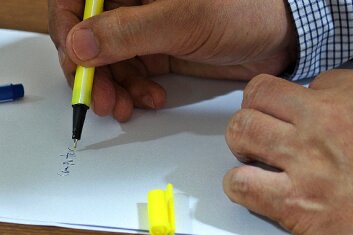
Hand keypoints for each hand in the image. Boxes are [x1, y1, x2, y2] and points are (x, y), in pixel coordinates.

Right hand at [48, 0, 296, 120]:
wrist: (286, 33)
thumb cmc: (248, 7)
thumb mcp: (183, 19)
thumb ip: (127, 32)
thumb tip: (79, 45)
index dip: (66, 28)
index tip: (74, 59)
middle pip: (83, 32)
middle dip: (87, 69)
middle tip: (95, 97)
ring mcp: (140, 23)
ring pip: (101, 57)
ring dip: (108, 87)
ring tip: (123, 107)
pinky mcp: (153, 47)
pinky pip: (125, 72)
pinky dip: (130, 90)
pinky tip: (148, 98)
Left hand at [223, 69, 352, 234]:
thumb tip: (343, 115)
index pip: (306, 84)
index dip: (297, 107)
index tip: (300, 123)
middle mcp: (328, 117)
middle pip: (260, 95)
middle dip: (255, 114)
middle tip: (262, 134)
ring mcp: (306, 158)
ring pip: (241, 130)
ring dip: (241, 145)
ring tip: (252, 159)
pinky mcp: (294, 201)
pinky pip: (240, 183)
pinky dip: (238, 186)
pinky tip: (251, 191)